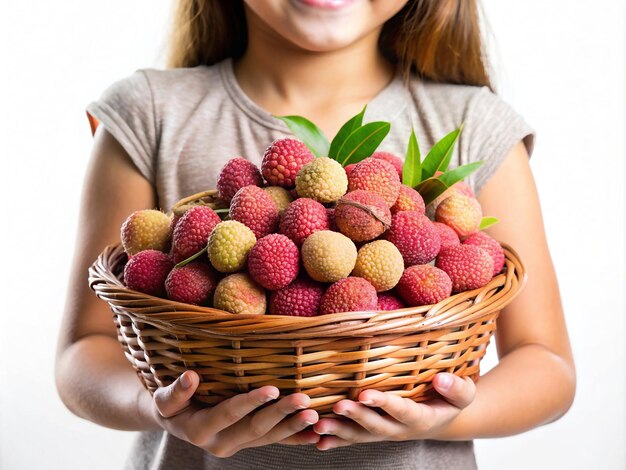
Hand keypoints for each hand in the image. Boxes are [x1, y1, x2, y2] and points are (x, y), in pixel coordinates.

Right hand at [149, 371, 319, 456]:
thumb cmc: (170, 404)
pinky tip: (314, 435)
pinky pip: (273, 442)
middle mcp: (220, 443)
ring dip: (293, 427)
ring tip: (315, 416)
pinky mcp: (247, 443)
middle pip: (255, 429)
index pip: (229, 414)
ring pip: (268, 438)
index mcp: (200, 430)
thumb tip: (190, 376)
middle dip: (281, 415)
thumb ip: (176, 391)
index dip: (250, 402)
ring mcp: (236, 445)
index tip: (273, 389)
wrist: (173, 422)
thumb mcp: (165, 399)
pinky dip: (293, 438)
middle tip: (304, 401)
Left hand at [312, 373, 474, 450]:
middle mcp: (399, 429)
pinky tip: (317, 440)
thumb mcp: (465, 393)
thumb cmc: (450, 398)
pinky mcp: (372, 432)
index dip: (384, 403)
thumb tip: (441, 379)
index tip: (366, 393)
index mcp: (422, 417)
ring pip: (360, 435)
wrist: (442, 417)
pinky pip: (353, 439)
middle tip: (339, 406)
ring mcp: (384, 432)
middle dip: (357, 417)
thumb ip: (456, 388)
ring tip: (319, 426)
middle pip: (376, 426)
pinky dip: (335, 440)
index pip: (402, 410)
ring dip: (339, 431)